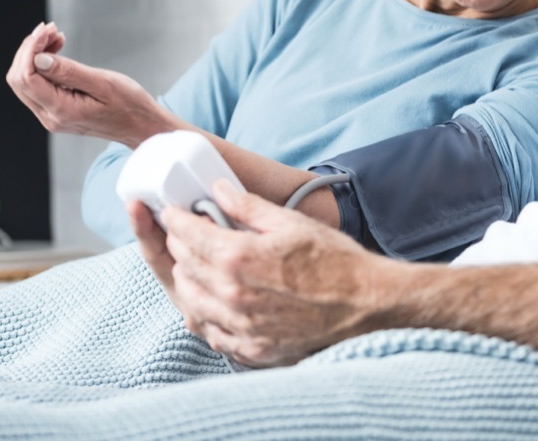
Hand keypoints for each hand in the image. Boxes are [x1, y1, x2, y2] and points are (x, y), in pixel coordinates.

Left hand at [5, 22, 180, 146]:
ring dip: (34, 55)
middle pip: (18, 79)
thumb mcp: (104, 84)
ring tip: (56, 36)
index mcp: (61, 111)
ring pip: (25, 81)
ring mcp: (51, 116)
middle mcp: (50, 117)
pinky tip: (56, 51)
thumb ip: (69, 72)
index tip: (47, 30)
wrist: (142, 127)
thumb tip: (38, 59)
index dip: (30, 49)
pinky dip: (41, 65)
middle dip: (29, 49)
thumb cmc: (130, 106)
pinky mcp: (56, 111)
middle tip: (51, 29)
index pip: (26, 77)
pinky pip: (37, 86)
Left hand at [139, 181, 393, 367]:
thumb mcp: (290, 222)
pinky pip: (211, 332)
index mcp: (239, 258)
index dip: (175, 219)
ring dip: (188, 279)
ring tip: (197, 265)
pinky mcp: (251, 348)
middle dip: (179, 245)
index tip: (173, 212)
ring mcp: (240, 326)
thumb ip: (247, 206)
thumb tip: (218, 189)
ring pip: (190, 301)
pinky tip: (214, 301)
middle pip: (184, 266)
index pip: (188, 235)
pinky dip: (205, 314)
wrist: (364, 303)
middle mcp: (232, 295)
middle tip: (185, 234)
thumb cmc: (333, 260)